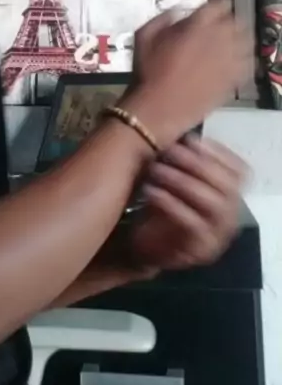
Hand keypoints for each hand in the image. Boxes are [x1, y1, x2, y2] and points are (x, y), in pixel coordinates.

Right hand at [125, 1, 251, 145]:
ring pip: (245, 42)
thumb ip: (163, 19)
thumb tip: (177, 13)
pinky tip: (234, 64)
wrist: (156, 110)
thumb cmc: (146, 74)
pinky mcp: (231, 81)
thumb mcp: (143, 37)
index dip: (216, 7)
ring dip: (238, 40)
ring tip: (230, 45)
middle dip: (228, 23)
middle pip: (235, 22)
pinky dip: (243, 61)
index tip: (213, 11)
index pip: (218, 5)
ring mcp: (227, 61)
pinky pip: (247, 65)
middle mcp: (216, 40)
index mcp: (196, 26)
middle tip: (219, 28)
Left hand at [125, 136, 247, 270]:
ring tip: (157, 169)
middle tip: (170, 151)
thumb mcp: (175, 181)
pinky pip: (191, 224)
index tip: (191, 140)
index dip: (219, 153)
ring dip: (183, 182)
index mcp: (230, 197)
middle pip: (227, 187)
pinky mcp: (198, 251)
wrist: (145, 249)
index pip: (240, 172)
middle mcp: (231, 217)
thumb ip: (184, 162)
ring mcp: (217, 236)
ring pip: (212, 205)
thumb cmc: (163, 209)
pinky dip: (170, 204)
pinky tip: (151, 191)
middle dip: (198, 164)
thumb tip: (180, 133)